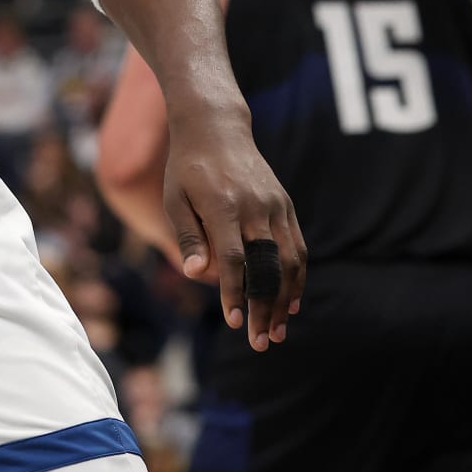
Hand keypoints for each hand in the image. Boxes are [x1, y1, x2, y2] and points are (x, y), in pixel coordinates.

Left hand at [163, 109, 306, 350]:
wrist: (216, 128)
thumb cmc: (186, 168)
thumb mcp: (175, 198)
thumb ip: (188, 236)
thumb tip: (195, 274)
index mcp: (223, 206)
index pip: (232, 259)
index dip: (233, 292)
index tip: (232, 321)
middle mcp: (255, 207)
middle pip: (266, 267)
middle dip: (264, 307)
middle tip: (260, 342)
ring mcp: (275, 206)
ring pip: (288, 262)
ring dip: (285, 300)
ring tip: (277, 331)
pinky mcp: (285, 206)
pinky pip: (297, 247)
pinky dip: (297, 277)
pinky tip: (291, 301)